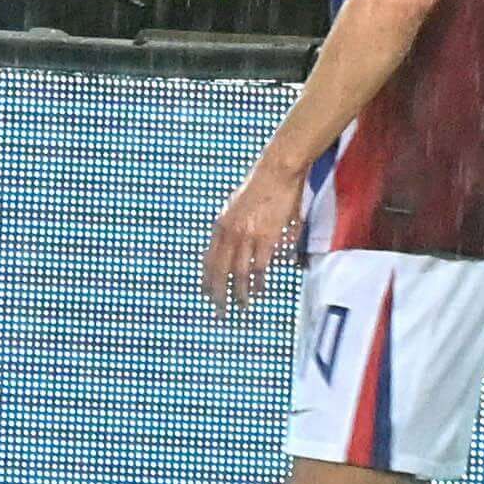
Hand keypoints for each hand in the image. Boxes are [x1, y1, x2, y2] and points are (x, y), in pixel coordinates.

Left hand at [203, 165, 302, 312]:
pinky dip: (259, 281)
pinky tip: (260, 291)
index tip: (207, 295)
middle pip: (220, 272)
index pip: (208, 260)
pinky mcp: (267, 237)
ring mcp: (248, 236)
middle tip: (220, 313)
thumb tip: (235, 246)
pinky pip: (260, 267)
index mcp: (220, 225)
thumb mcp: (235, 205)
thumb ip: (232, 226)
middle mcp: (230, 233)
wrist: (277, 171)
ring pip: (239, 274)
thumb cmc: (261, 185)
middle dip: (218, 295)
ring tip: (242, 307)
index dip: (207, 280)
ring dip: (240, 293)